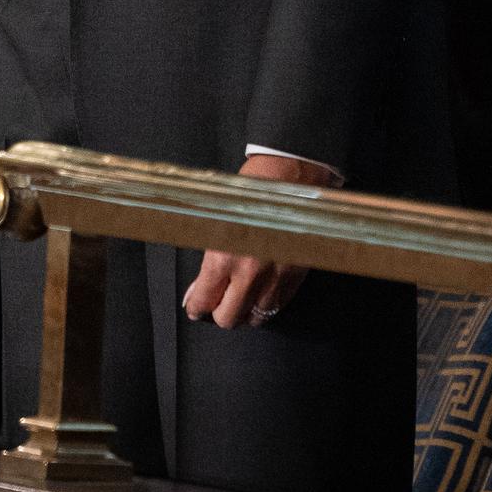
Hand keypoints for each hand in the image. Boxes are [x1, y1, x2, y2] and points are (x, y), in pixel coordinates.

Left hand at [182, 155, 341, 327]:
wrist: (294, 172)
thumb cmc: (257, 185)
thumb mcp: (219, 216)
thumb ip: (211, 256)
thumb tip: (201, 285)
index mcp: (224, 255)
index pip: (205, 300)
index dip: (196, 307)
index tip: (195, 307)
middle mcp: (250, 271)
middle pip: (229, 318)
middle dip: (219, 313)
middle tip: (217, 303)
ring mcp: (276, 276)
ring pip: (257, 317)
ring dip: (247, 311)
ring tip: (242, 300)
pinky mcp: (296, 275)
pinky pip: (279, 305)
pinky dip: (269, 304)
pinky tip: (262, 293)